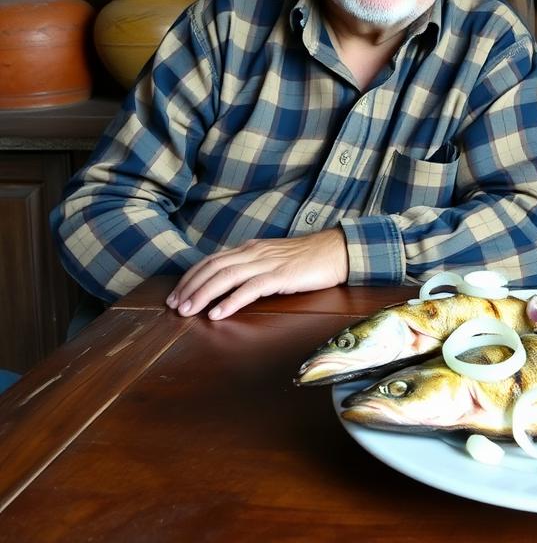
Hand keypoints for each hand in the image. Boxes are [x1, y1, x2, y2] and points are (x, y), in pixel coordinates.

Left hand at [166, 229, 348, 319]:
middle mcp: (255, 252)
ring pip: (227, 276)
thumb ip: (254, 268)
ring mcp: (268, 263)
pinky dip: (231, 301)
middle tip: (174, 306)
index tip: (176, 295)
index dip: (191, 277)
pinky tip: (218, 314)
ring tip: (189, 311)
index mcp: (252, 248)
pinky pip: (251, 288)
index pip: (212, 260)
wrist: (337, 251)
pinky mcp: (281, 275)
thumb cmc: (308, 259)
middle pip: (214, 267)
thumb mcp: (274, 260)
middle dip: (190, 287)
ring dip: (203, 294)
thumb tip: (231, 285)